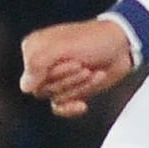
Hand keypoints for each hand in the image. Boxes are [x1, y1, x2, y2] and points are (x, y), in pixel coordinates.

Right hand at [18, 18, 135, 118]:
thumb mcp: (64, 46)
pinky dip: (71, 108)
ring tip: (93, 73)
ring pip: (55, 98)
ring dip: (78, 88)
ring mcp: (55, 78)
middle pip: (43, 90)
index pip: (31, 76)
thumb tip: (26, 87)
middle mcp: (40, 65)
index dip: (54, 74)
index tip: (75, 62)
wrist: (123, 46)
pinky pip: (59, 108)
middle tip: (85, 67)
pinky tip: (83, 105)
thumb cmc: (94, 39)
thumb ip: (39, 63)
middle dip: (69, 81)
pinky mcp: (70, 89)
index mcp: (33, 48)